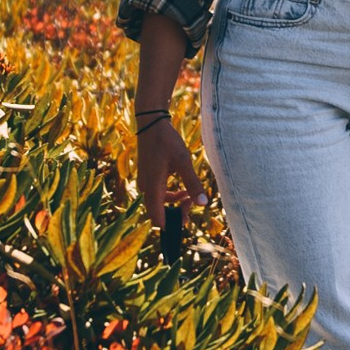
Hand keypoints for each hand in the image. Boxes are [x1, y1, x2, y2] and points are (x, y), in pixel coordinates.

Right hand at [136, 108, 204, 229]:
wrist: (151, 124)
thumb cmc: (166, 141)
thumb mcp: (183, 162)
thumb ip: (192, 183)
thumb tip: (203, 203)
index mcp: (152, 188)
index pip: (158, 218)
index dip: (172, 225)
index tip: (187, 221)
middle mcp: (146, 188)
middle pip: (159, 212)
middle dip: (176, 213)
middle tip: (193, 204)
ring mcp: (145, 183)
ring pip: (159, 203)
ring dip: (175, 204)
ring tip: (190, 197)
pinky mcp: (148, 177)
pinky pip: (158, 195)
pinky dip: (171, 196)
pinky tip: (183, 190)